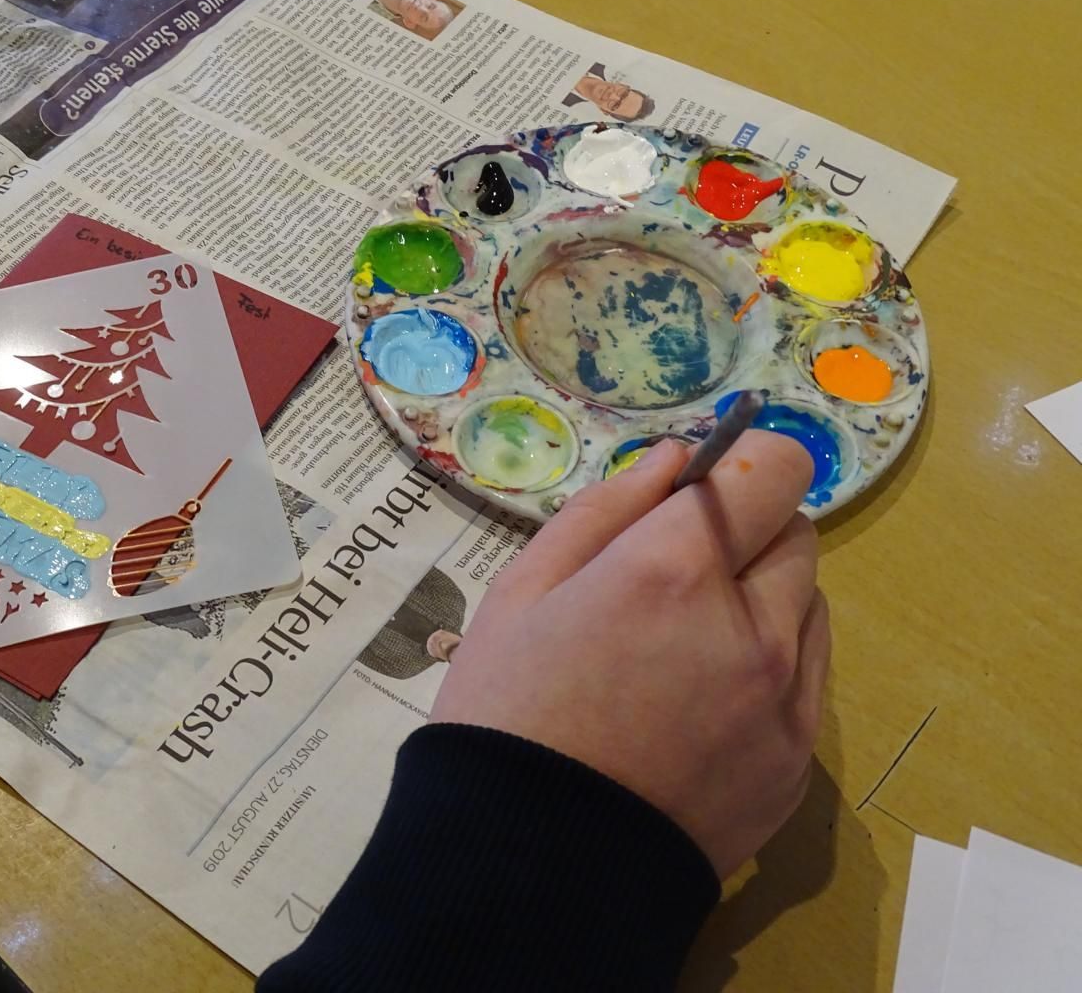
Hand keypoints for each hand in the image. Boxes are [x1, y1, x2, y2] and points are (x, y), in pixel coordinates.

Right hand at [431, 432, 827, 875]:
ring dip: (763, 598)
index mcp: (674, 568)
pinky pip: (806, 676)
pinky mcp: (799, 761)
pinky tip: (702, 703)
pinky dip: (770, 666)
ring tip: (685, 646)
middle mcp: (751, 624)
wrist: (535, 861)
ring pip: (809, 603)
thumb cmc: (508, 710)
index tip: (702, 489)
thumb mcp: (522, 589)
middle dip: (745, 533)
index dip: (741, 464)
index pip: (775, 467)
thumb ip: (604, 509)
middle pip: (796, 533)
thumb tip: (676, 458)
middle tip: (674, 576)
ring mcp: (786, 698)